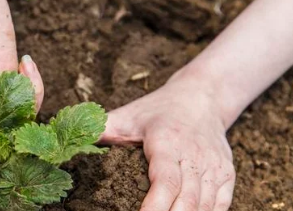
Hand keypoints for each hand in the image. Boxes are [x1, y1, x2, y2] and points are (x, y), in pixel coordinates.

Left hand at [101, 77, 235, 210]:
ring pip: (206, 206)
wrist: (202, 97)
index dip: (154, 208)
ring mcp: (214, 166)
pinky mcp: (227, 174)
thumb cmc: (159, 110)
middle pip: (187, 201)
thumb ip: (101, 129)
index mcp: (166, 141)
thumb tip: (70, 143)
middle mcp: (194, 155)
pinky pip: (221, 205)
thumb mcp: (127, 115)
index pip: (165, 181)